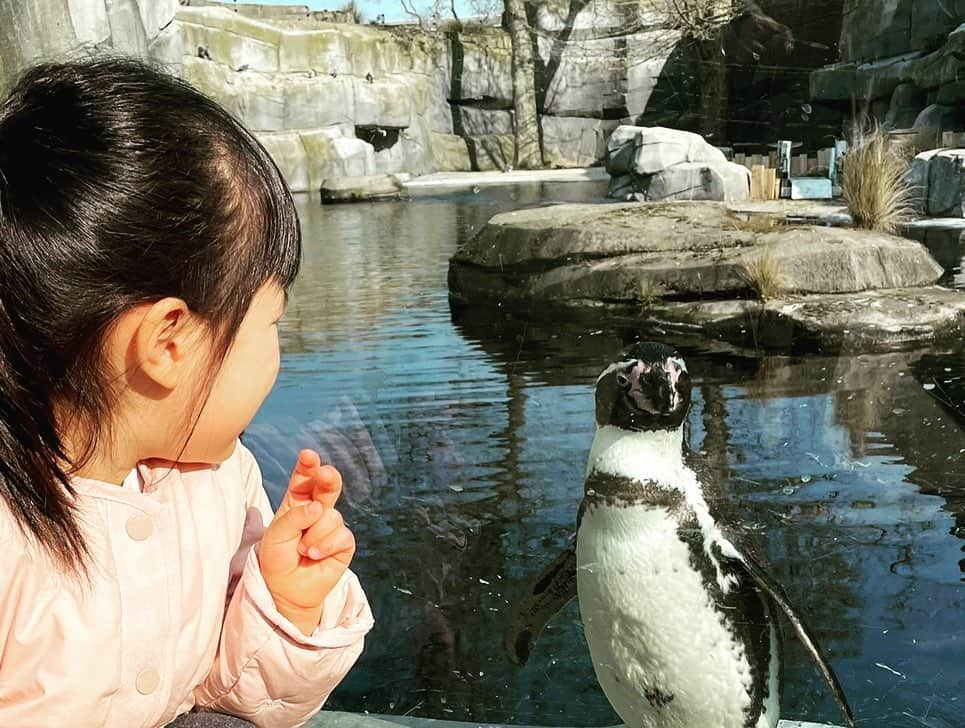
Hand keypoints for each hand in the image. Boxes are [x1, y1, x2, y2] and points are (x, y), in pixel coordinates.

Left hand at [258, 450, 355, 634]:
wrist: (286, 590)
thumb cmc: (276, 559)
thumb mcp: (274, 536)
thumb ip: (293, 517)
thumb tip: (319, 507)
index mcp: (297, 501)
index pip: (304, 478)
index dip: (308, 465)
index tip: (308, 455)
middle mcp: (317, 509)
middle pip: (328, 485)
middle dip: (328, 477)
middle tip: (325, 474)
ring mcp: (331, 525)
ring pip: (331, 517)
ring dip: (313, 535)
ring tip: (302, 550)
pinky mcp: (343, 543)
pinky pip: (341, 535)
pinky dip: (325, 546)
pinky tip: (314, 556)